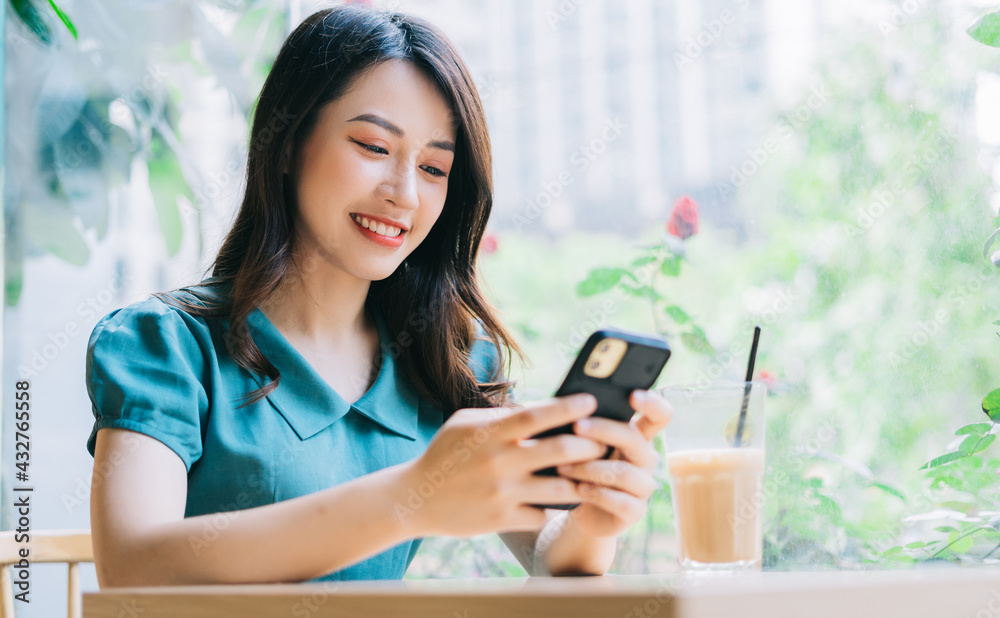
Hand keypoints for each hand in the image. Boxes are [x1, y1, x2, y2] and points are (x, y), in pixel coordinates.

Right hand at [401, 394, 605, 536]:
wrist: (415, 498)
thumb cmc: (445, 454)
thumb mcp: (464, 423)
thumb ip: (500, 416)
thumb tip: (540, 409)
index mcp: (490, 433)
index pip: (537, 415)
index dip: (568, 407)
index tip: (590, 400)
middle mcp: (498, 462)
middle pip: (559, 451)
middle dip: (589, 446)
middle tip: (604, 442)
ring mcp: (502, 493)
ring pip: (560, 487)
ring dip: (583, 480)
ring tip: (596, 474)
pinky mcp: (502, 519)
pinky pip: (543, 513)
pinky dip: (556, 506)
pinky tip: (566, 500)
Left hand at [554, 389, 671, 537]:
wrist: (580, 509)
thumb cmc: (581, 467)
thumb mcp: (583, 444)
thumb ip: (584, 424)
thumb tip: (566, 401)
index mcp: (637, 436)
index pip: (660, 416)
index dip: (652, 403)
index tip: (633, 395)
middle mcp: (645, 459)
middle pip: (635, 439)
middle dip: (604, 430)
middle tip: (576, 426)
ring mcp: (643, 486)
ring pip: (624, 473)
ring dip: (590, 468)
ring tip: (563, 467)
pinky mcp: (634, 511)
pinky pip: (621, 502)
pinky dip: (597, 494)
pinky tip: (578, 490)